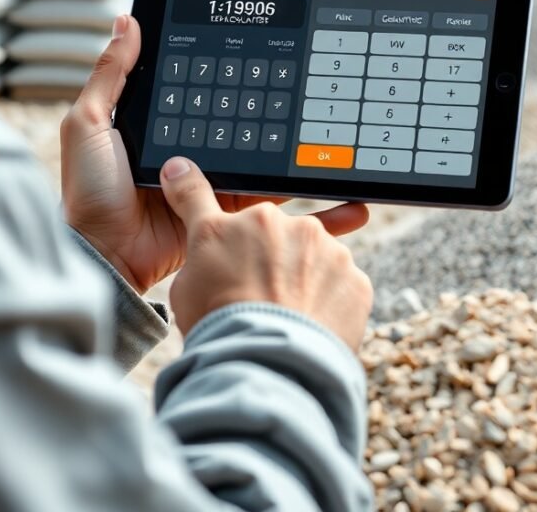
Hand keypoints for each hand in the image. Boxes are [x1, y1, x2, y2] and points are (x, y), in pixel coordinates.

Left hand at [61, 15, 362, 294]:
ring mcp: (211, 181)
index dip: (225, 69)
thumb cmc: (89, 192)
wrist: (105, 257)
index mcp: (161, 125)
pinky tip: (342, 198)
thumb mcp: (89, 124)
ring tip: (330, 130)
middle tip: (302, 81)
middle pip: (238, 119)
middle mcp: (190, 150)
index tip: (257, 45)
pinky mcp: (228, 212)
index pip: (202, 88)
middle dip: (269, 104)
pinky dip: (309, 204)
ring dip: (295, 149)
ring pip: (261, 158)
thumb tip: (127, 21)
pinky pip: (271, 202)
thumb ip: (111, 76)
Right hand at [160, 157, 372, 351]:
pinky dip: (329, 303)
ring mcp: (326, 249)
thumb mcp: (184, 288)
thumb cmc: (219, 329)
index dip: (188, 184)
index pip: (202, 197)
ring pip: (312, 258)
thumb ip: (199, 257)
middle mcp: (283, 224)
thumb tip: (207, 251)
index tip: (181, 171)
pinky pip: (340, 286)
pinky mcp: (354, 278)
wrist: (269, 364)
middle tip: (258, 296)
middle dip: (267, 257)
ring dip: (303, 279)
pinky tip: (312, 327)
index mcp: (232, 225)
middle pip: (272, 234)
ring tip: (288, 318)